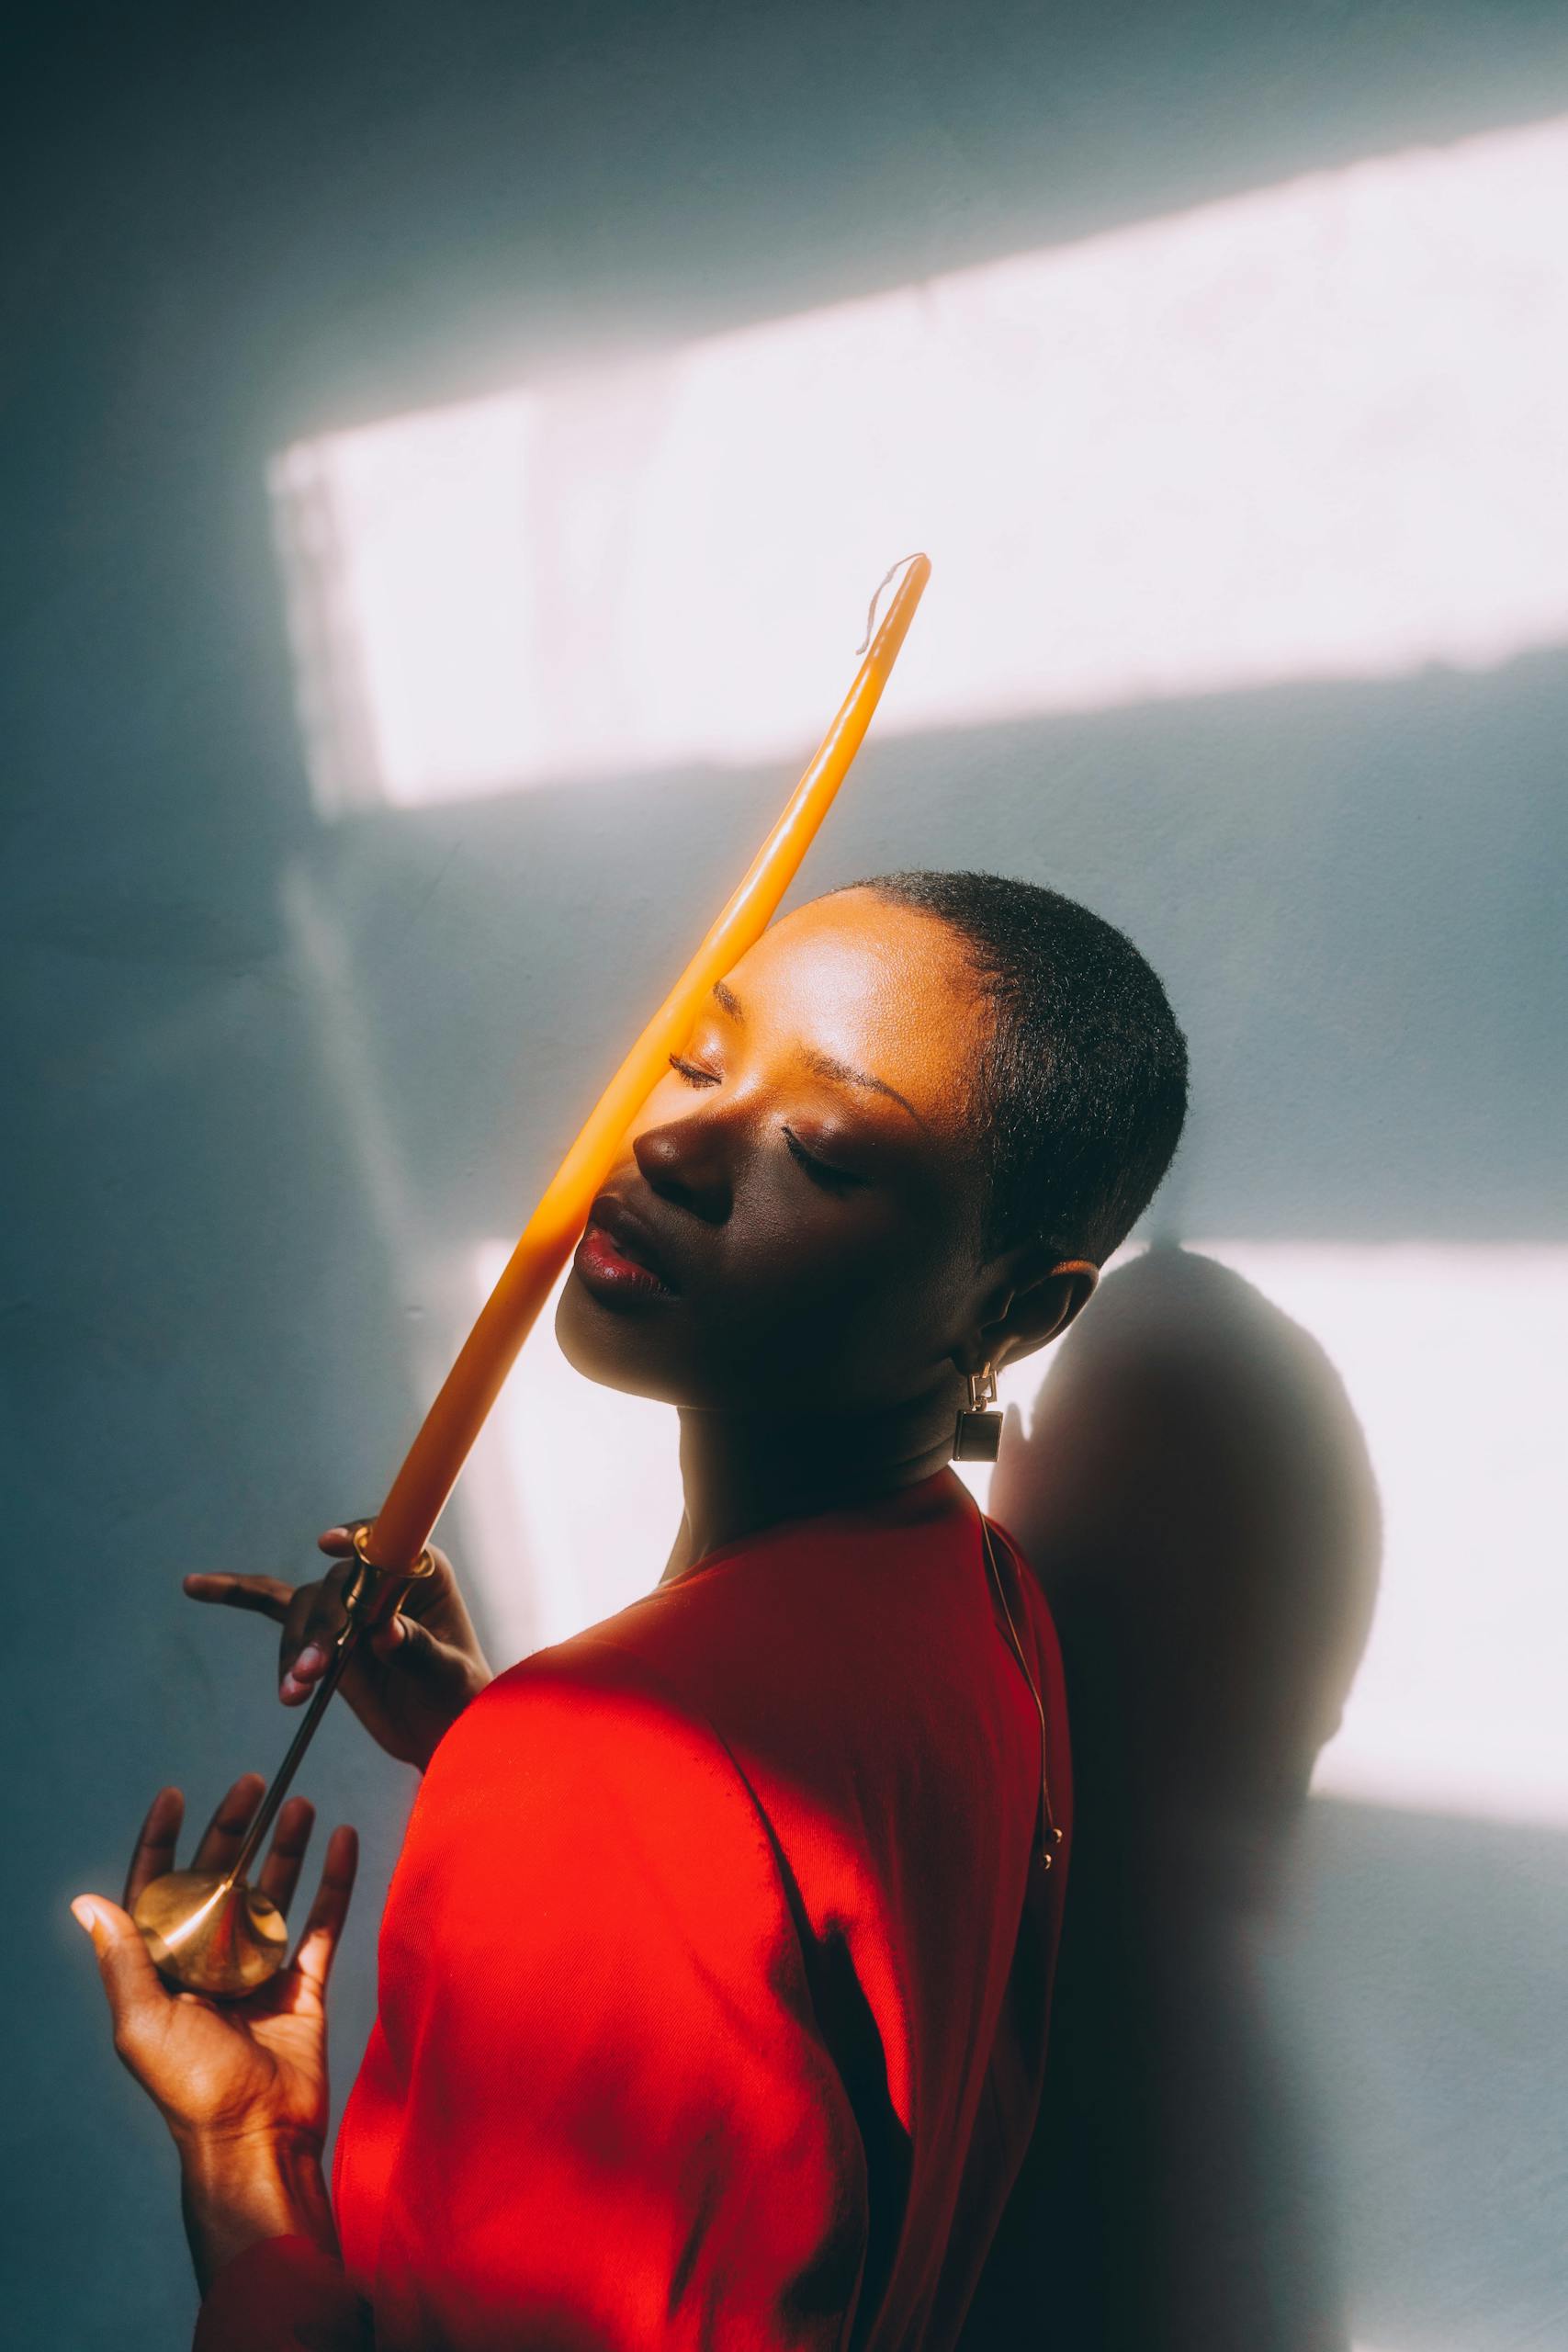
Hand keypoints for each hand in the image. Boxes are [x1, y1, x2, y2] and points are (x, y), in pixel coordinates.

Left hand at [72, 1777, 355, 2284]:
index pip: (159, 1889)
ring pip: (275, 1892)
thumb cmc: (191, 2089)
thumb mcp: (143, 2024)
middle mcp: (211, 1962)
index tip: (175, 1795)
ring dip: (286, 1846)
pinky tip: (343, 1842)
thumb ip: (123, 1959)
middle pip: (223, 1879)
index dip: (164, 1841)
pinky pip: (322, 1923)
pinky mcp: (305, 1986)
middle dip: (235, 1829)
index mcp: (166, 1969)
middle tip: (253, 1785)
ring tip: (299, 1803)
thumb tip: (87, 1902)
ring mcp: (260, 1971)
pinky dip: (335, 1881)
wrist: (257, 2140)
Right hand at [185, 1522, 492, 1770]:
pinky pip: (275, 1607)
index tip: (327, 1546)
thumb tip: (384, 1629)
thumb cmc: (461, 1699)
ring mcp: (348, 1604)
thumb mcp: (449, 1676)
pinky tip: (196, 1586)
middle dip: (321, 1627)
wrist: (444, 1732)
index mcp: (424, 1573)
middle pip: (336, 1584)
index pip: (387, 1540)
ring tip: (293, 1693)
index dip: (356, 1538)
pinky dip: (237, 1596)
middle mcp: (382, 1579)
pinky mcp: (322, 1633)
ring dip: (295, 1649)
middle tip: (312, 1672)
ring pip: (306, 1610)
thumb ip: (417, 1649)